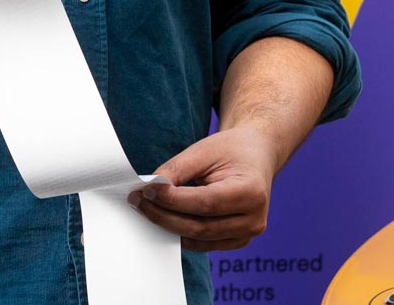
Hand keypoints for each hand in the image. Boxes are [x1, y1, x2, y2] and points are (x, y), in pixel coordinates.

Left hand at [128, 127, 279, 251]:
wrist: (255, 156)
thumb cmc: (231, 150)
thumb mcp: (204, 150)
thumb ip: (178, 170)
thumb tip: (150, 189)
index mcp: (251, 192)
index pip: (205, 202)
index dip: (173, 200)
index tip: (146, 191)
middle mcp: (254, 219)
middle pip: (200, 226)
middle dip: (164, 216)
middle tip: (138, 202)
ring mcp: (248, 234)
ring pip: (199, 238)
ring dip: (169, 226)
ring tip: (147, 210)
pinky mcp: (238, 241)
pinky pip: (204, 243)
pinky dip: (182, 234)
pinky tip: (164, 220)